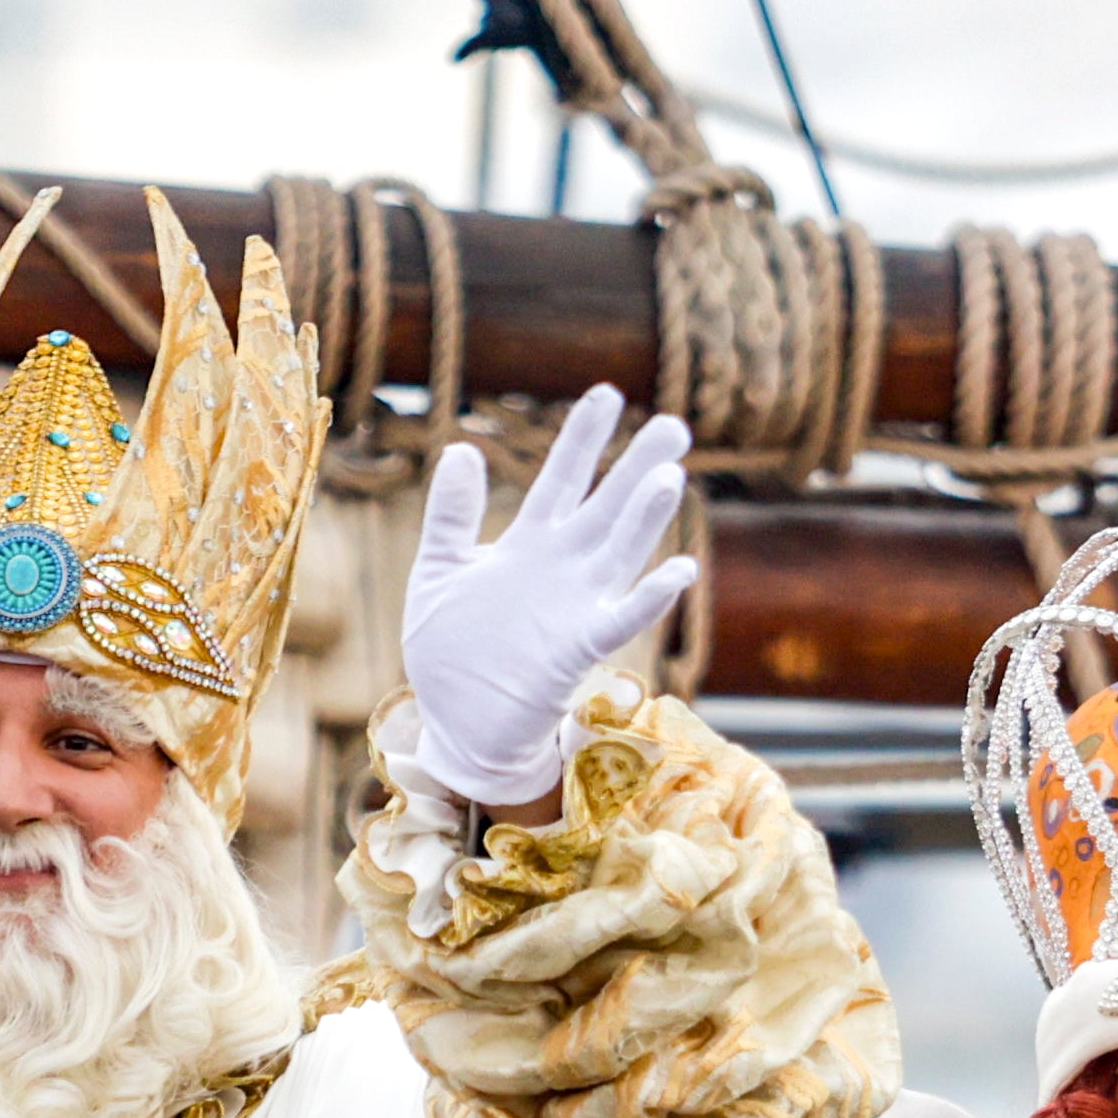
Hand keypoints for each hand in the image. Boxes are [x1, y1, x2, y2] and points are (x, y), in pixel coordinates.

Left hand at [399, 385, 700, 807]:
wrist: (461, 724)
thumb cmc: (451, 652)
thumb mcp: (438, 571)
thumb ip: (452, 514)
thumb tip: (463, 448)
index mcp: (528, 544)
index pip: (562, 478)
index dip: (584, 437)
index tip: (609, 393)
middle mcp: (562, 568)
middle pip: (606, 505)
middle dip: (637, 464)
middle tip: (676, 425)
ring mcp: (576, 606)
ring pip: (619, 551)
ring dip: (645, 517)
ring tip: (671, 475)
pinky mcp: (578, 648)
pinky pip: (621, 618)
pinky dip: (650, 596)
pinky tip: (680, 570)